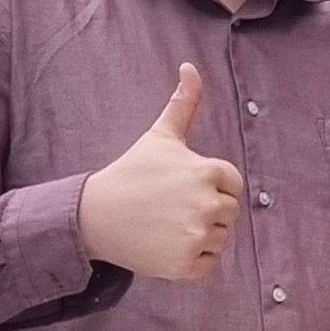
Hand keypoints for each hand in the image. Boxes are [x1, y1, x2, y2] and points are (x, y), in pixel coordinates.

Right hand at [78, 64, 243, 281]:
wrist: (96, 215)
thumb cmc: (132, 173)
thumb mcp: (161, 135)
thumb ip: (184, 102)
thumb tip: (191, 65)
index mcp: (207, 171)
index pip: (232, 183)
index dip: (209, 184)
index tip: (181, 186)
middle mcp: (206, 204)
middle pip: (229, 212)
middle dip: (206, 209)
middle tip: (171, 207)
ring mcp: (196, 236)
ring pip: (221, 237)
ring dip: (201, 234)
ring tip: (168, 224)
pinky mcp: (185, 265)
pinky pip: (210, 263)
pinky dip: (194, 258)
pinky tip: (169, 243)